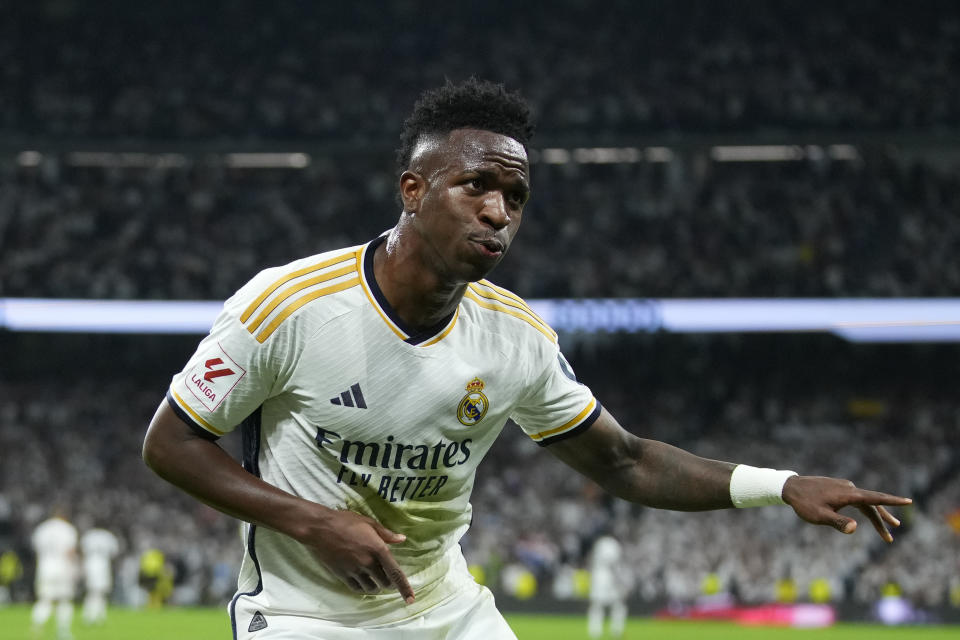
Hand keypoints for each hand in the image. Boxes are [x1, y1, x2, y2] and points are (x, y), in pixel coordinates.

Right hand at [295, 507, 414, 602]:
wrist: (320, 529)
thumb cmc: (345, 522)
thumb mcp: (369, 523)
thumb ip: (386, 534)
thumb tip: (402, 539)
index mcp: (378, 549)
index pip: (395, 573)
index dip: (404, 588)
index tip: (410, 599)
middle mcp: (368, 563)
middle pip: (385, 582)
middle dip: (389, 582)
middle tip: (387, 576)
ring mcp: (355, 571)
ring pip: (371, 588)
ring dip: (376, 586)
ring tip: (375, 579)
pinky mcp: (343, 575)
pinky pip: (357, 588)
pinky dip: (363, 588)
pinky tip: (363, 582)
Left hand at [782, 476, 911, 541]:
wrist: (791, 488)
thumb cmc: (804, 504)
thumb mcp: (820, 517)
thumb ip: (838, 523)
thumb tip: (855, 528)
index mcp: (848, 494)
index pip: (875, 498)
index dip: (892, 501)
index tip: (908, 501)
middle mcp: (849, 488)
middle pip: (872, 504)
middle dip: (882, 520)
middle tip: (891, 536)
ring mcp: (845, 487)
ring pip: (865, 502)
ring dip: (875, 515)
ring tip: (888, 527)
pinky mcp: (839, 488)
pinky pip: (857, 499)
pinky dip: (865, 508)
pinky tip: (868, 514)